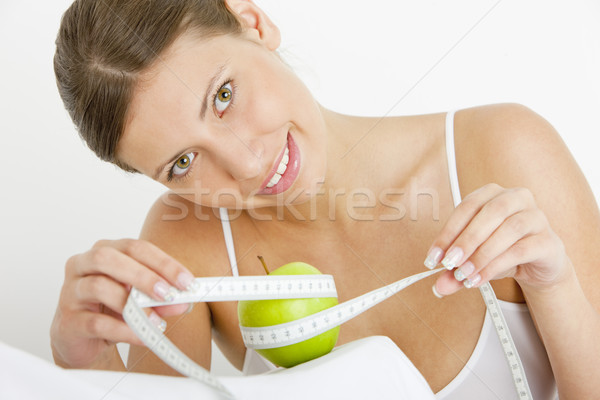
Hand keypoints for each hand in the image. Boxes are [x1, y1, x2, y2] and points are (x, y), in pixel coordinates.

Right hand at [50, 239, 193, 368]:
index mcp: (105, 251)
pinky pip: (96, 322)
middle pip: (109, 258)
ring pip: (98, 286)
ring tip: (155, 320)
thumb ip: (161, 298)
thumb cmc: (111, 309)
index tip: (186, 281)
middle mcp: (83, 265)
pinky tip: (142, 335)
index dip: (163, 263)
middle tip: (167, 293)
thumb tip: (183, 302)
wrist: (83, 339)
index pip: (135, 247)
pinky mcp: (68, 320)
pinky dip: (123, 329)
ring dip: (131, 303)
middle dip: (143, 275)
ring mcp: (71, 292)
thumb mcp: (140, 299)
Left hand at [424, 183, 571, 295]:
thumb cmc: (502, 251)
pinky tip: (481, 278)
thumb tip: (439, 286)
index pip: (467, 207)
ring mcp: (537, 217)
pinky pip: (522, 249)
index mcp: (492, 194)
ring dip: (482, 254)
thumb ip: (455, 270)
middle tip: (449, 263)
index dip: (448, 231)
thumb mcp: (474, 258)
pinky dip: (497, 265)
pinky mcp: (549, 241)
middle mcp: (516, 198)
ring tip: (464, 274)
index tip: (434, 257)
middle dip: (466, 240)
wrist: (539, 265)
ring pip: (508, 229)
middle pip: (490, 212)